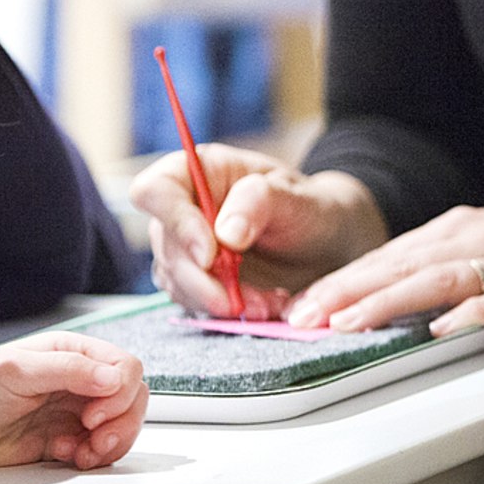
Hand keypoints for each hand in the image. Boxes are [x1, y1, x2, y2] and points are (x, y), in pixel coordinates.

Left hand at [0, 332, 147, 469]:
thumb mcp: (17, 370)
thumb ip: (67, 370)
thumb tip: (114, 377)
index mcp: (73, 353)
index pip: (125, 367)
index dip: (120, 393)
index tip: (93, 414)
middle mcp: (79, 380)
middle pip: (132, 398)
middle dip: (122, 422)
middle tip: (94, 439)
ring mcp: (73, 412)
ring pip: (121, 426)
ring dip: (111, 443)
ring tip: (83, 453)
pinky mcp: (64, 441)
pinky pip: (98, 451)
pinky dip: (92, 458)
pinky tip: (65, 456)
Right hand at [131, 143, 386, 317]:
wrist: (328, 246)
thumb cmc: (310, 209)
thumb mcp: (296, 197)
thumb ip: (259, 202)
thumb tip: (225, 233)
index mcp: (200, 171)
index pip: (156, 189)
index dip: (175, 222)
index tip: (210, 254)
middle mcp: (185, 207)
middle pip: (163, 243)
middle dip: (200, 279)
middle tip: (237, 300)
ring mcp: (187, 247)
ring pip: (175, 279)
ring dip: (215, 300)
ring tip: (266, 303)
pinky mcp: (197, 281)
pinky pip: (192, 301)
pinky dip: (224, 311)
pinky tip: (262, 307)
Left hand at [287, 196, 483, 333]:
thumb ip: (445, 261)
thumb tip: (390, 290)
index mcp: (460, 227)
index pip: (387, 255)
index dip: (342, 280)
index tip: (302, 304)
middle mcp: (476, 236)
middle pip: (398, 264)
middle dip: (344, 291)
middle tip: (302, 317)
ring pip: (435, 279)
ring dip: (386, 301)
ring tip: (347, 323)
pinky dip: (467, 314)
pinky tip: (439, 331)